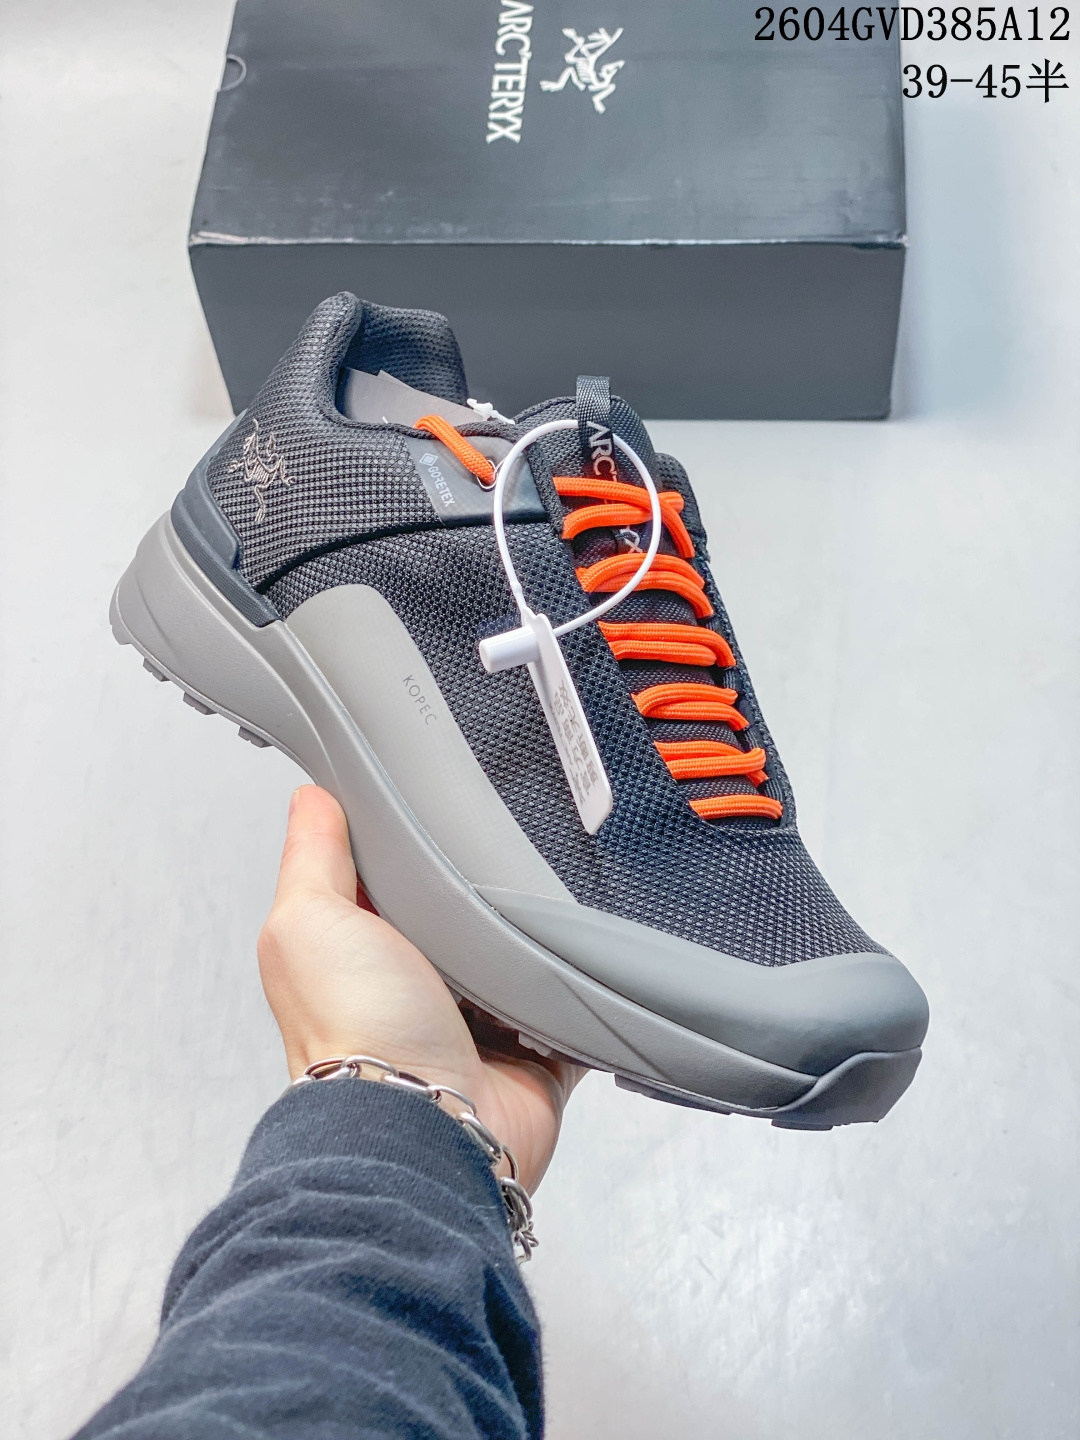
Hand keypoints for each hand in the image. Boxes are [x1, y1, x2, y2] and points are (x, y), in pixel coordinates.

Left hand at [257, 785, 584, 1191]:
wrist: (428, 1128)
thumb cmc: (357, 1032)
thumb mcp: (309, 920)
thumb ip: (312, 856)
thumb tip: (310, 797)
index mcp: (358, 956)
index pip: (385, 882)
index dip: (404, 846)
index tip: (433, 802)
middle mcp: (414, 992)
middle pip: (459, 919)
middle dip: (482, 891)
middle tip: (508, 845)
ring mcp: (475, 1026)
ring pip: (516, 960)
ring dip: (532, 938)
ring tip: (550, 896)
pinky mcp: (533, 1055)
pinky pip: (568, 1010)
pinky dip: (576, 989)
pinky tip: (580, 956)